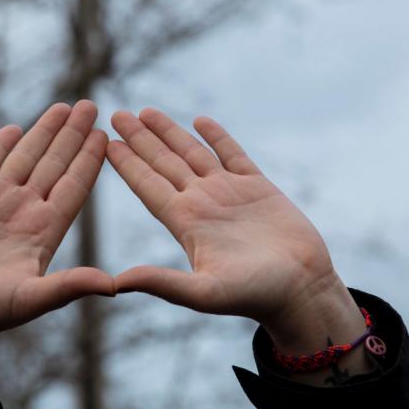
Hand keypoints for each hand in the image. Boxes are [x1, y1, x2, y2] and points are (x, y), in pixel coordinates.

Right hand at [0, 101, 113, 394]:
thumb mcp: (31, 300)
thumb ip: (69, 286)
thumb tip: (114, 286)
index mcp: (45, 230)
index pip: (75, 186)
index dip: (89, 160)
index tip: (105, 135)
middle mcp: (25, 210)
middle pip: (55, 163)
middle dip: (73, 134)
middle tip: (91, 105)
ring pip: (25, 156)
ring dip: (44, 131)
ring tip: (64, 106)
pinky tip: (15, 128)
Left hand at [107, 108, 368, 373]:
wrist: (302, 290)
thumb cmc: (254, 296)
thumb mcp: (204, 293)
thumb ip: (162, 284)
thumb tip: (118, 283)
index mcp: (185, 222)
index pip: (147, 185)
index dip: (127, 164)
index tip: (106, 142)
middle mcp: (202, 203)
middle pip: (163, 163)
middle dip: (140, 138)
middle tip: (116, 114)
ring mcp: (229, 192)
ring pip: (193, 153)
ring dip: (170, 132)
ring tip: (146, 112)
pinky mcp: (258, 187)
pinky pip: (233, 154)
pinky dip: (217, 136)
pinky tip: (200, 120)